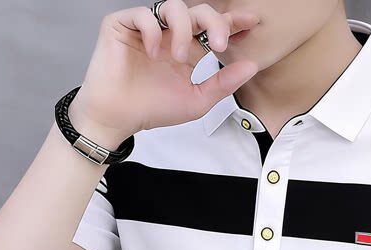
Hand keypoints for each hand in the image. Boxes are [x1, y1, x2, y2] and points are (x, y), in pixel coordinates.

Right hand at [69, 2, 259, 147]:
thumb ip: (223, 84)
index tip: (251, 22)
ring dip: (184, 30)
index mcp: (187, 49)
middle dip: (214, 22)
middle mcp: (169, 35)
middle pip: (198, 11)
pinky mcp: (122, 25)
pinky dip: (153, 32)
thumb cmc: (153, 109)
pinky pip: (144, 14)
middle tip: (219, 45)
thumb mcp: (197, 100)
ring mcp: (146, 28)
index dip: (231, 22)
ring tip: (180, 58)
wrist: (118, 117)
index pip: (211, 28)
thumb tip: (251, 66)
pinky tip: (153, 53)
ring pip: (173, 7)